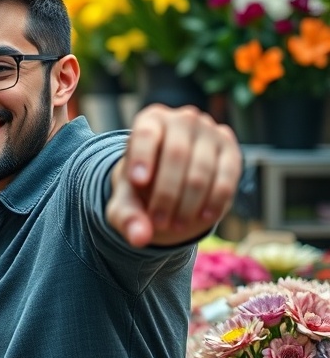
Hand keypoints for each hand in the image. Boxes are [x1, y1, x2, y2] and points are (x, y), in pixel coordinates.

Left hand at [106, 104, 241, 247]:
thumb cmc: (142, 187)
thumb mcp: (126, 201)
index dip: (143, 156)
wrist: (169, 180)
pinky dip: (215, 200)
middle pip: (176, 154)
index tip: (138, 182)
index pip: (147, 133)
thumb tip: (139, 238)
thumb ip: (127, 217)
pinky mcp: (231, 150)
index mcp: (151, 120)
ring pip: (202, 168)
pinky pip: (227, 177)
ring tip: (176, 226)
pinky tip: (203, 218)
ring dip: (189, 202)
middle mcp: (183, 119)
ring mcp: (211, 132)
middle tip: (159, 222)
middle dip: (167, 192)